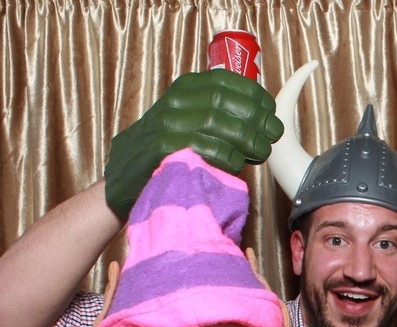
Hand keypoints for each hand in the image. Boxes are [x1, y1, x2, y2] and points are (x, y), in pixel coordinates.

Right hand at [104, 69, 283, 217]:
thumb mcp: (190, 121)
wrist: (125, 175)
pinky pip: (202, 146)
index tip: (271, 112)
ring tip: (261, 152)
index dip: (254, 94)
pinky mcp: (162, 148)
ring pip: (215, 121)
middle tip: (272, 136)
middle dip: (255, 117)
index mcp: (184, 89)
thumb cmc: (168, 151)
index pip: (225, 80)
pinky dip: (226, 156)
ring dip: (246, 138)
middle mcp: (174, 101)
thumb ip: (219, 114)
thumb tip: (263, 119)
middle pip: (224, 101)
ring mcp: (166, 123)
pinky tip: (236, 164)